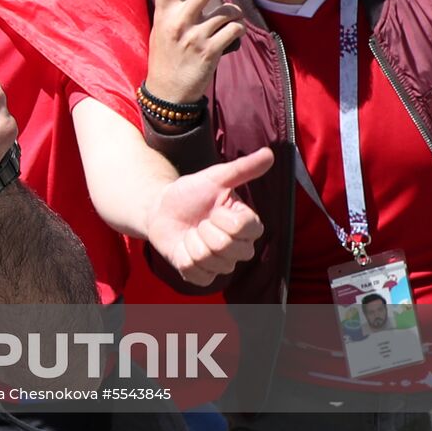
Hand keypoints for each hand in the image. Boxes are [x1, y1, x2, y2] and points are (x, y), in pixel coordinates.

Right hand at [145, 0, 244, 104]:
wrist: (168, 93)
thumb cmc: (165, 60)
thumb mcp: (160, 33)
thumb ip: (175, 15)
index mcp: (164, 16)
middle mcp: (180, 23)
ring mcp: (196, 36)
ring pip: (227, 12)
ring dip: (233, 15)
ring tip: (229, 21)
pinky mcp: (210, 50)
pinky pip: (233, 31)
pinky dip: (236, 32)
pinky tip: (230, 38)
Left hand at [146, 148, 271, 286]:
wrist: (161, 208)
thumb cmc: (191, 193)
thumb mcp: (215, 178)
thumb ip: (243, 169)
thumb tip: (270, 154)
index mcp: (248, 225)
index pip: (244, 229)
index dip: (223, 219)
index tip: (214, 209)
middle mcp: (239, 248)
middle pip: (226, 247)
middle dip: (204, 230)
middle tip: (200, 222)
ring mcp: (222, 264)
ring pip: (208, 260)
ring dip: (192, 243)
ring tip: (191, 233)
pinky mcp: (202, 276)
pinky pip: (196, 274)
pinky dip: (184, 259)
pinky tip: (184, 248)